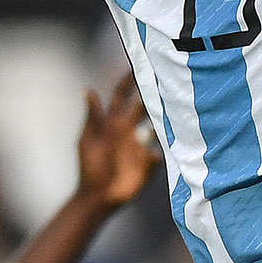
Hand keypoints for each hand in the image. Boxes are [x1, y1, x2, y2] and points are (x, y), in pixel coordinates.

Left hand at [74, 74, 159, 208]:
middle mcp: (130, 129)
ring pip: (157, 124)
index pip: (122, 96)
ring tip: (174, 104)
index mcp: (114, 122)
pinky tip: (166, 144)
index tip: (136, 65)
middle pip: (144, 106)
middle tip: (164, 76)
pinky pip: (161, 151)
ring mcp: (141, 144)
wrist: (98, 197)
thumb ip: (92, 117)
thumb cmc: (90, 167)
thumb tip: (88, 90)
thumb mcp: (87, 141)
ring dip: (165, 116)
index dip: (128, 81)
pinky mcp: (150, 161)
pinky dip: (164, 147)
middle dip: (152, 92)